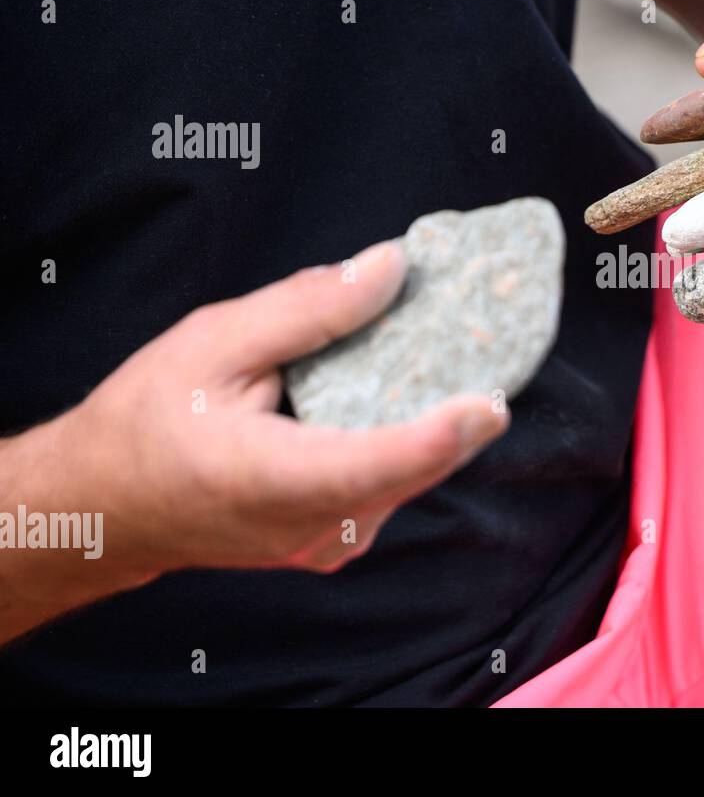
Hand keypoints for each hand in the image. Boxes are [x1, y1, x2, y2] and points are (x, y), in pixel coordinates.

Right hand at [5, 241, 505, 630]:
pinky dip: (410, 433)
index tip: (490, 401)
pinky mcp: (342, 536)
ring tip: (451, 348)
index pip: (377, 467)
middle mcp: (315, 527)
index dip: (441, 436)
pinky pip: (396, 479)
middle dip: (456, 402)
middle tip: (489, 330)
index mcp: (274, 482)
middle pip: (416, 464)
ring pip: (414, 472)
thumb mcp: (214, 343)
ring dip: (435, 414)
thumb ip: (307, 309)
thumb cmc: (147, 421)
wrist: (108, 504)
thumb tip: (392, 267)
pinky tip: (407, 388)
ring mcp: (333, 541)